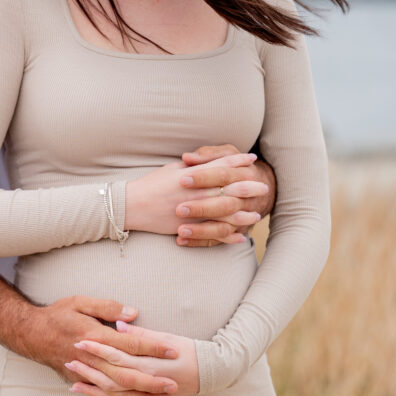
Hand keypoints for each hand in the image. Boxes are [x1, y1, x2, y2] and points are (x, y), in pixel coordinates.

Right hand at [19, 296, 180, 395]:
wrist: (31, 334)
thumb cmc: (57, 315)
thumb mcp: (80, 302)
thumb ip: (108, 307)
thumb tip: (133, 313)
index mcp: (94, 337)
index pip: (129, 345)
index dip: (152, 349)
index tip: (172, 351)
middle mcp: (91, 359)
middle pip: (126, 375)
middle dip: (151, 382)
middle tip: (173, 385)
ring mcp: (85, 373)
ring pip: (117, 392)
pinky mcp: (81, 382)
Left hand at [66, 322, 199, 395]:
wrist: (211, 372)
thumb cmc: (190, 351)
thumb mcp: (167, 337)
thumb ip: (140, 334)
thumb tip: (117, 326)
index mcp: (148, 363)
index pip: (117, 355)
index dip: (97, 349)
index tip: (80, 341)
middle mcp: (145, 380)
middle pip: (110, 376)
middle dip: (89, 369)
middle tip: (70, 359)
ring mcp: (146, 393)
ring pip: (114, 395)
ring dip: (93, 389)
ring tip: (73, 383)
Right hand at [125, 153, 266, 242]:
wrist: (132, 205)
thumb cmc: (151, 185)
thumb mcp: (172, 169)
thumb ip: (192, 166)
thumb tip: (207, 161)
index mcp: (193, 175)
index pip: (221, 165)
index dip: (237, 161)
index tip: (251, 159)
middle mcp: (197, 192)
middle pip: (229, 188)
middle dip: (248, 187)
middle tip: (263, 187)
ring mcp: (194, 210)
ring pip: (226, 212)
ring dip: (243, 213)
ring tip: (255, 214)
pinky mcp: (189, 226)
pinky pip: (213, 232)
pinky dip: (228, 235)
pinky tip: (239, 236)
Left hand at [176, 144, 275, 246]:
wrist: (261, 187)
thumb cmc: (233, 167)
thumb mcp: (225, 154)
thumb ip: (207, 155)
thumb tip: (187, 157)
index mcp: (243, 175)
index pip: (223, 175)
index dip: (204, 177)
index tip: (183, 179)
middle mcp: (245, 199)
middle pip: (225, 205)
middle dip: (202, 208)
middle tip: (179, 209)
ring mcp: (242, 218)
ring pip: (223, 227)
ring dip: (201, 230)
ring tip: (180, 231)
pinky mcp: (235, 231)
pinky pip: (218, 240)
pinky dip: (200, 241)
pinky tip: (182, 240)